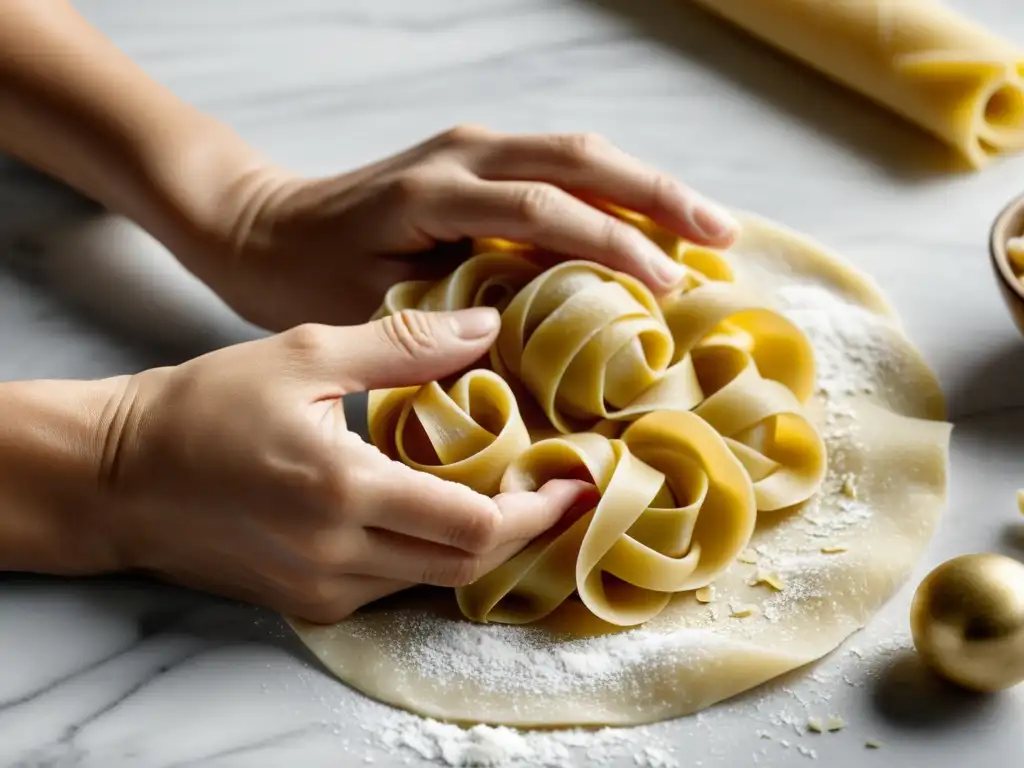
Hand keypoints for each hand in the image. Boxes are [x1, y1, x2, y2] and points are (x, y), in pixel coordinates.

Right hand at [99, 306, 592, 622]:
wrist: (120, 474)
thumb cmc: (206, 406)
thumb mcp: (305, 355)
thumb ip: (404, 344)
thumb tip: (486, 324)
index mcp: (343, 491)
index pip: (473, 526)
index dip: (537, 511)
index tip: (574, 483)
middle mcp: (338, 556)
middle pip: (466, 565)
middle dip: (522, 532)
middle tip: (556, 488)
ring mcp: (322, 588)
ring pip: (434, 581)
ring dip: (478, 544)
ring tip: (509, 492)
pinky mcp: (307, 602)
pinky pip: (394, 586)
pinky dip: (429, 553)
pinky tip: (438, 510)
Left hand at [200, 125, 738, 330]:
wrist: (258, 225)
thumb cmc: (304, 277)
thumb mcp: (367, 309)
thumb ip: (444, 324)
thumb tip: (530, 354)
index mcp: (433, 193)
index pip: (544, 210)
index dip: (613, 247)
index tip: (666, 289)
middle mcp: (460, 153)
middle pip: (580, 157)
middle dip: (657, 197)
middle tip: (721, 240)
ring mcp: (468, 146)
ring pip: (577, 150)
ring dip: (644, 185)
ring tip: (705, 226)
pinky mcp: (471, 156)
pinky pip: (556, 163)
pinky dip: (609, 189)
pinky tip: (642, 219)